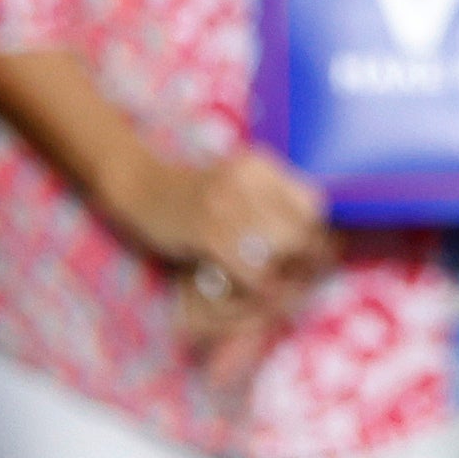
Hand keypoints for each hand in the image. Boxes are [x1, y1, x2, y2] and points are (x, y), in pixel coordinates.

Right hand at [115, 139, 332, 333]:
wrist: (137, 185)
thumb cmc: (189, 194)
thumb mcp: (235, 187)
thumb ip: (268, 205)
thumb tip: (315, 240)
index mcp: (261, 165)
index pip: (313, 202)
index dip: (321, 234)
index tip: (320, 257)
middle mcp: (249, 178)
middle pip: (303, 226)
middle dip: (309, 259)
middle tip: (303, 281)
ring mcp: (227, 202)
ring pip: (282, 248)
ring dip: (288, 277)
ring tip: (283, 292)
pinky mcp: (207, 230)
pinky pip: (251, 268)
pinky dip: (261, 287)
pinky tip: (256, 292)